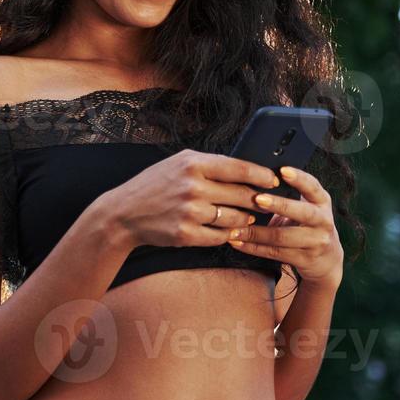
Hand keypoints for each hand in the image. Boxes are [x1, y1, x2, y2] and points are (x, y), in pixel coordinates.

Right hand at [101, 149, 281, 249]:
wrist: (125, 212)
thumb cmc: (156, 184)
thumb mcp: (179, 162)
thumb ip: (210, 163)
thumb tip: (246, 169)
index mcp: (193, 163)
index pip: (239, 168)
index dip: (261, 175)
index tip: (274, 180)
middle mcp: (193, 187)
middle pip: (242, 195)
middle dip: (258, 200)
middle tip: (266, 202)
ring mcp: (190, 212)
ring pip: (235, 218)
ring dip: (244, 219)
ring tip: (246, 217)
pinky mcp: (186, 234)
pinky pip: (220, 237)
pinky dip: (227, 235)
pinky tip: (228, 231)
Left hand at [227, 165, 342, 287]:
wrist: (327, 260)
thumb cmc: (306, 225)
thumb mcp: (306, 208)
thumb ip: (290, 195)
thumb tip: (255, 179)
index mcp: (322, 202)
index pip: (313, 186)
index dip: (299, 178)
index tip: (283, 170)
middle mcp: (323, 221)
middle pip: (302, 212)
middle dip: (279, 205)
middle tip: (257, 198)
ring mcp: (316, 242)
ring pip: (282, 237)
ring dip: (256, 233)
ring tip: (234, 229)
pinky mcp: (304, 259)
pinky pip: (274, 253)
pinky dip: (253, 247)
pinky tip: (236, 242)